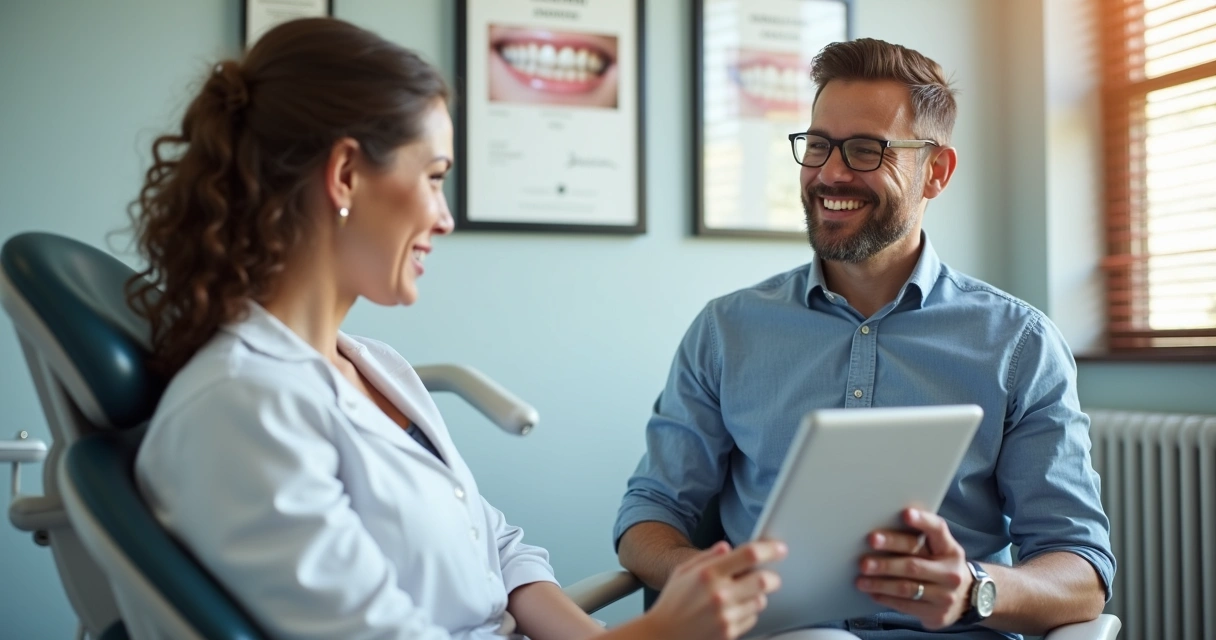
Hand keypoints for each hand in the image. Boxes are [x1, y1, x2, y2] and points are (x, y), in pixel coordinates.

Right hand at [643, 540, 786, 639]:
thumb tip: (727, 548)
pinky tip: (731, 612)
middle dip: (772, 577)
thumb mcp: (682, 572)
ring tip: (739, 597)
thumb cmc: (672, 603)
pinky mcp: (730, 633)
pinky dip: (747, 613)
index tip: (780, 549)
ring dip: (756, 596)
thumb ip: (706, 557)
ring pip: (760, 601)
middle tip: (769, 577)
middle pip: (764, 580)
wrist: (662, 636)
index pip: (749, 555)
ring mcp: (726, 615)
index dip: (770, 549)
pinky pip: (752, 619)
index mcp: (708, 573)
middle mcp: (719, 594)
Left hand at [856, 508, 972, 629]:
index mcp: (950, 549)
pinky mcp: (936, 614)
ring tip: (861, 580)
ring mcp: (945, 595)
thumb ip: (919, 539)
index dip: (922, 521)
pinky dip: (886, 598)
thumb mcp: (939, 550)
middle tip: (863, 561)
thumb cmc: (940, 566)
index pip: (938, 530)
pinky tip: (872, 593)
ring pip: (906, 588)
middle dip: (886, 562)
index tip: (905, 514)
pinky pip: (906, 605)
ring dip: (880, 583)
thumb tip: (881, 531)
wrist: (965, 599)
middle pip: (914, 564)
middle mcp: (950, 572)